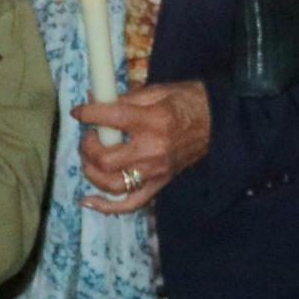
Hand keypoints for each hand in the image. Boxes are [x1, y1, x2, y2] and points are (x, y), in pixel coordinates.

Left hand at [76, 82, 213, 216]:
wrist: (219, 121)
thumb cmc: (189, 101)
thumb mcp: (159, 91)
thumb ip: (126, 99)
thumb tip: (94, 100)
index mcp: (153, 121)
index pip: (111, 119)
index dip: (88, 114)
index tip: (78, 112)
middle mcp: (153, 150)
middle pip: (106, 159)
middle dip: (89, 147)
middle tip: (90, 136)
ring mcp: (156, 172)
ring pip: (112, 184)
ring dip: (92, 172)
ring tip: (91, 159)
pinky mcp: (160, 184)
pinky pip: (129, 204)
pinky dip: (106, 207)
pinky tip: (88, 200)